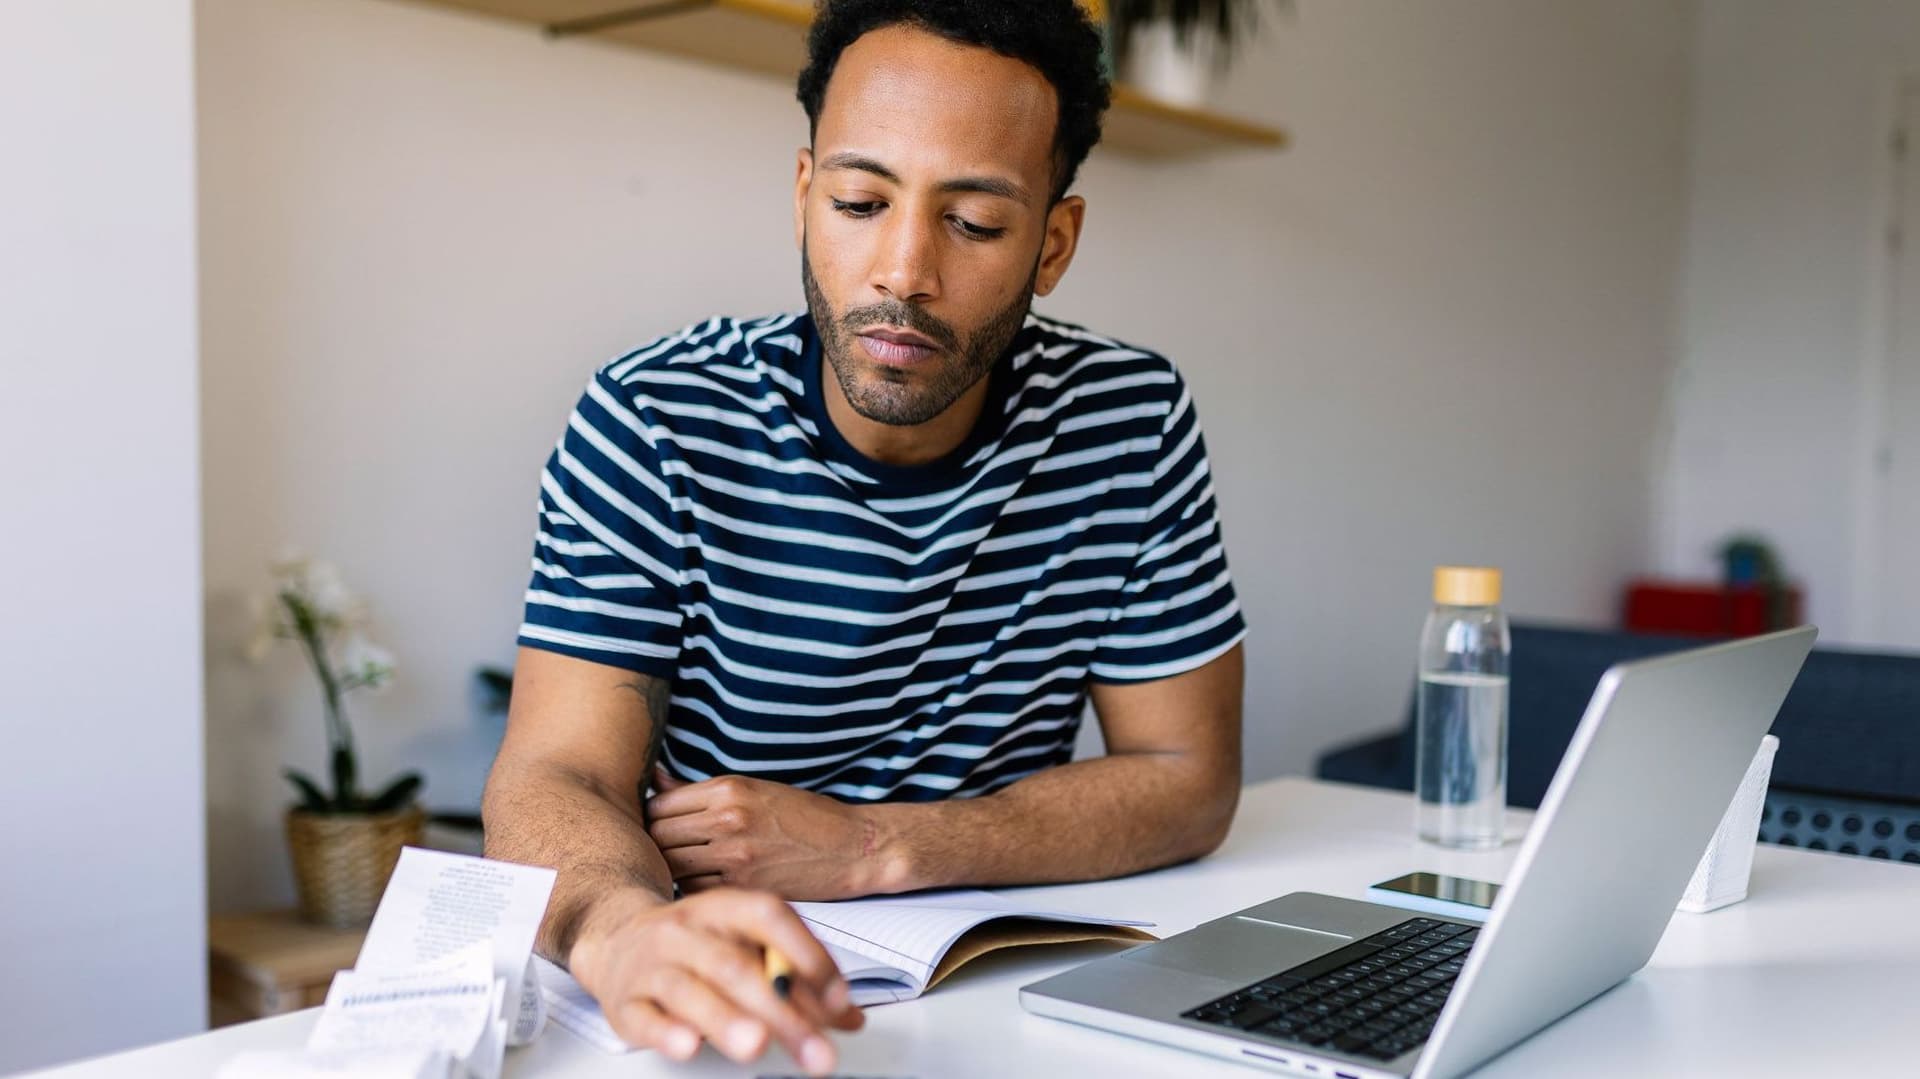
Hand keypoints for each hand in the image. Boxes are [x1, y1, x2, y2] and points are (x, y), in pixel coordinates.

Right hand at [568, 886, 863, 1075]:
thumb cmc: (694, 944)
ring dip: (726, 1019)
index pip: (769, 918)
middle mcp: (686, 931)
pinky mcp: (624, 1003)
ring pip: (690, 990)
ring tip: (757, 1044)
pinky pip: (644, 1017)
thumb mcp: (746, 946)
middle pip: (736, 966)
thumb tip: (848, 1016)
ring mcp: (652, 965)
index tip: (837, 999)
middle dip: (780, 1010)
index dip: (807, 955)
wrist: (616, 938)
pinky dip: (667, 1032)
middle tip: (814, 1047)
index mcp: (723, 908)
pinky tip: (689, 1044)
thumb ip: (798, 978)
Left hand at [647, 767, 896, 898]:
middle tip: (667, 853)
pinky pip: (694, 891)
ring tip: (683, 870)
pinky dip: (693, 890)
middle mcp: (727, 818)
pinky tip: (705, 886)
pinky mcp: (744, 886)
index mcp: (728, 789)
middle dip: (657, 845)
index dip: (653, 818)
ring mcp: (734, 854)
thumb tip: (655, 779)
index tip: (661, 828)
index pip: (659, 804)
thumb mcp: (753, 789)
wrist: (851, 847)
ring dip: (671, 870)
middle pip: (658, 835)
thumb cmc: (804, 818)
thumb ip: (700, 791)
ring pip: (671, 865)